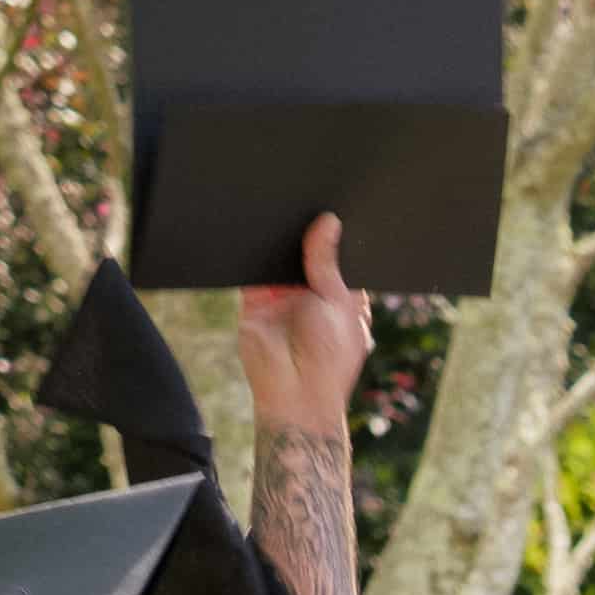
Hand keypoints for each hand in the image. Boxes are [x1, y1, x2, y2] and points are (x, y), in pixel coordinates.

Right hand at [234, 212, 372, 433]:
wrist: (293, 393)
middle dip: (305, 234)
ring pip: (279, 258)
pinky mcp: (255, 300)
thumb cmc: (330, 358)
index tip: (334, 207)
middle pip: (307, 254)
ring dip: (279, 241)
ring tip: (281, 209)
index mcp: (343, 297)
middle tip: (305, 202)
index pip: (339, 258)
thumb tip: (329, 221)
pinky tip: (257, 231)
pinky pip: (251, 271)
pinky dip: (252, 253)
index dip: (337, 236)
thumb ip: (327, 262)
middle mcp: (313, 294)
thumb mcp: (336, 302)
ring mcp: (283, 297)